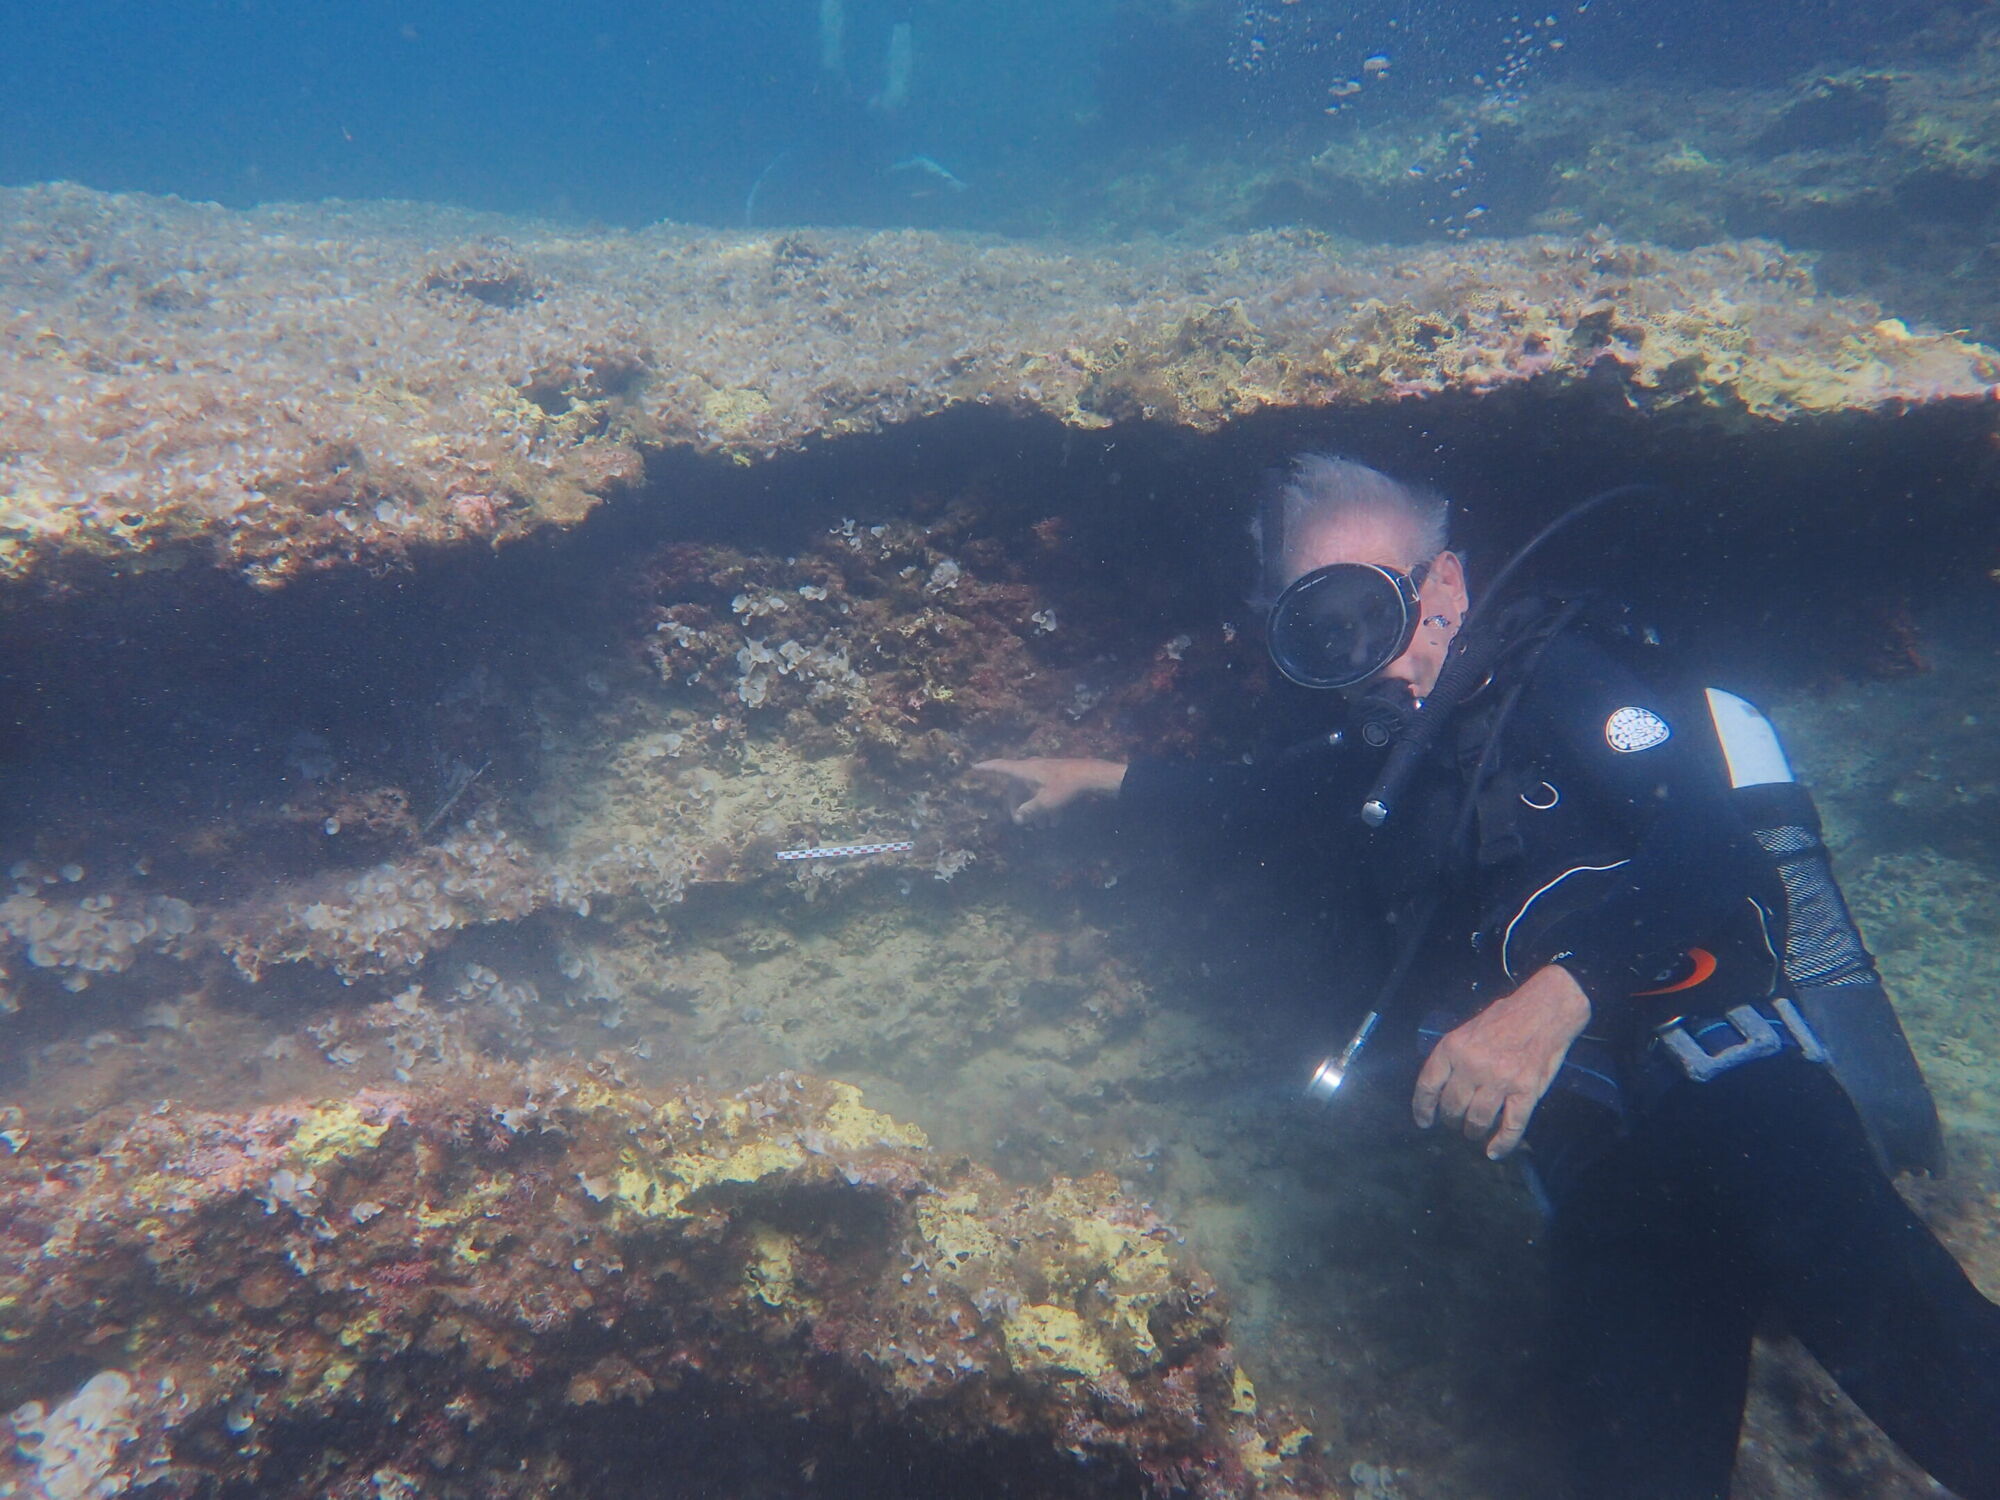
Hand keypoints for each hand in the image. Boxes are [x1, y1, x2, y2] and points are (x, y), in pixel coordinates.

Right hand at [972, 758, 1126, 823]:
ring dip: (1035, 809)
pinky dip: (1046, 806)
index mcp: (1024, 770)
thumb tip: (1018, 818)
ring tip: (1043, 827)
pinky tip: (1055, 821)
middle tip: (1021, 822)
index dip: (986, 768)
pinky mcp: (1056, 776)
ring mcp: (1044, 771)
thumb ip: (1028, 811)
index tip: (973, 767)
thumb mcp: (1044, 803)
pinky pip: (1044, 791)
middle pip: (1017, 787)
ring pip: (1032, 791)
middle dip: (1018, 806)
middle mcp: (1031, 768)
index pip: (1000, 767)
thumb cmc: (1063, 787)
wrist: (1090, 776)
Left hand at [1412, 964, 1591, 1160]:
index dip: (1422, 1108)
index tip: (1423, 1121)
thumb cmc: (1505, 1017)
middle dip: (1451, 1120)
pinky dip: (1501, 1144)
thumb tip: (1440, 1086)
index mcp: (1453, 1048)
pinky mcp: (1526, 1091)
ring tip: (1473, 1133)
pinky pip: (1510, 1127)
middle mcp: (1472, 1066)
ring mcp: (1500, 1080)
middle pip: (1452, 1107)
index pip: (1428, 1085)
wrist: (1545, 1009)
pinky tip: (1494, 1152)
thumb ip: (1454, 1056)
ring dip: (1472, 1132)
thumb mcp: (1468, 1029)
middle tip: (1455, 1122)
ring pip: (1477, 1120)